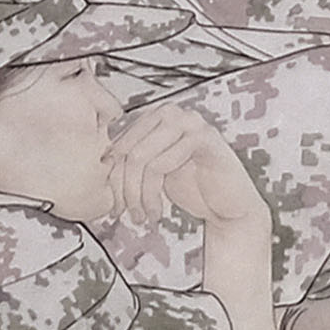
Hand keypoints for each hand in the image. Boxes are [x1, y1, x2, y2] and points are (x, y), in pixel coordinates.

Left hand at [101, 95, 261, 235]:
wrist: (229, 206)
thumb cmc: (194, 187)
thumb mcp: (154, 172)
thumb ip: (133, 160)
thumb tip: (100, 161)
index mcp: (157, 116)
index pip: (120, 143)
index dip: (112, 176)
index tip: (112, 203)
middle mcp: (172, 112)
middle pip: (128, 150)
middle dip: (122, 187)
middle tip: (123, 213)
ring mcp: (190, 122)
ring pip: (141, 158)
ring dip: (137, 195)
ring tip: (142, 216)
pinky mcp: (204, 138)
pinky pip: (162, 163)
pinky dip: (153, 194)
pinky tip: (157, 212)